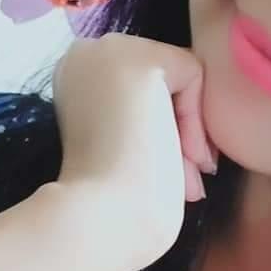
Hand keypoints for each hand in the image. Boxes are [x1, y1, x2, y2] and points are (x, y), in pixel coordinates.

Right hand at [52, 34, 217, 270]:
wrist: (100, 219)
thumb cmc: (111, 198)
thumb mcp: (120, 144)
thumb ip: (138, 118)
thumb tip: (178, 118)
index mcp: (74, 78)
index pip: (139, 85)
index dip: (160, 127)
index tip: (162, 171)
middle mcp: (85, 55)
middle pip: (162, 77)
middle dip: (180, 128)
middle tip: (189, 177)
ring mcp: (109, 51)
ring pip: (180, 76)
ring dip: (190, 129)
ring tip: (189, 176)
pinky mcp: (140, 59)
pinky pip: (194, 74)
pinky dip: (196, 118)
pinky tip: (182, 154)